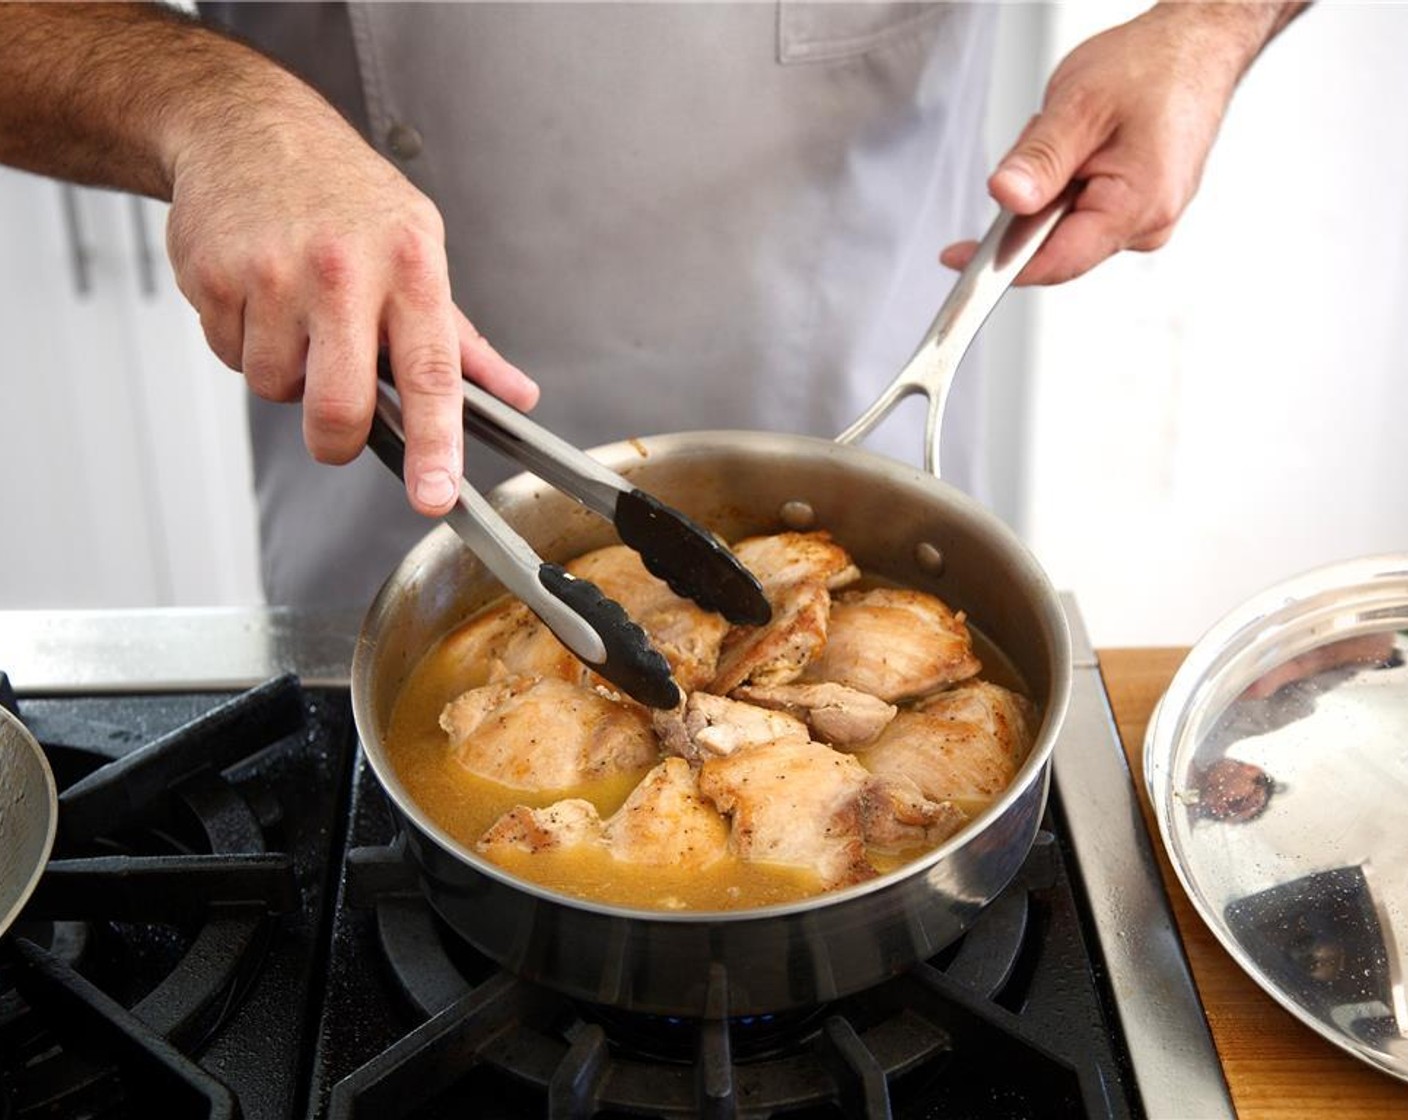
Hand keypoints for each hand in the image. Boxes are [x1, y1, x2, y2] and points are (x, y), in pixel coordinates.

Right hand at [164, 71, 537, 516]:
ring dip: (287, 373)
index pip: (431, 375)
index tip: (435, 494)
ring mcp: (273, 272)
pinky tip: (259, 297)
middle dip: (336, 439)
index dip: (434, 445)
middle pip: (339, 407)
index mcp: (411, 265)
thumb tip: (515, 396)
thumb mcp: (420, 248)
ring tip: (297, 315)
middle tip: (340, 424)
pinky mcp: (214, 276)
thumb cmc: (345, 196)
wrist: (247, 127)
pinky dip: (245, 344)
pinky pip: (230, 357)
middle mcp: (343, 269)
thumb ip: (463, 339)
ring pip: (276, 388)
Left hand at [941, 3, 1302, 284]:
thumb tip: (1006, 198)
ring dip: (1052, 183)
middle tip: (1047, 138)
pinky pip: (1082, 209)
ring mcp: (1146, 219)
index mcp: (1137, 207)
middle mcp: (1147, 225)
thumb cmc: (1154, 66)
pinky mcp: (1139, 209)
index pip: (1054, 262)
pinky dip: (1069, 179)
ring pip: (1064, 224)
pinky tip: (1085, 144)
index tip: (955, 258)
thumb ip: (1040, 159)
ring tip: (1075, 132)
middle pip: (1054, 243)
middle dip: (1033, 199)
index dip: (999, 264)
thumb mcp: (1081, 105)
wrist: (1198, 45)